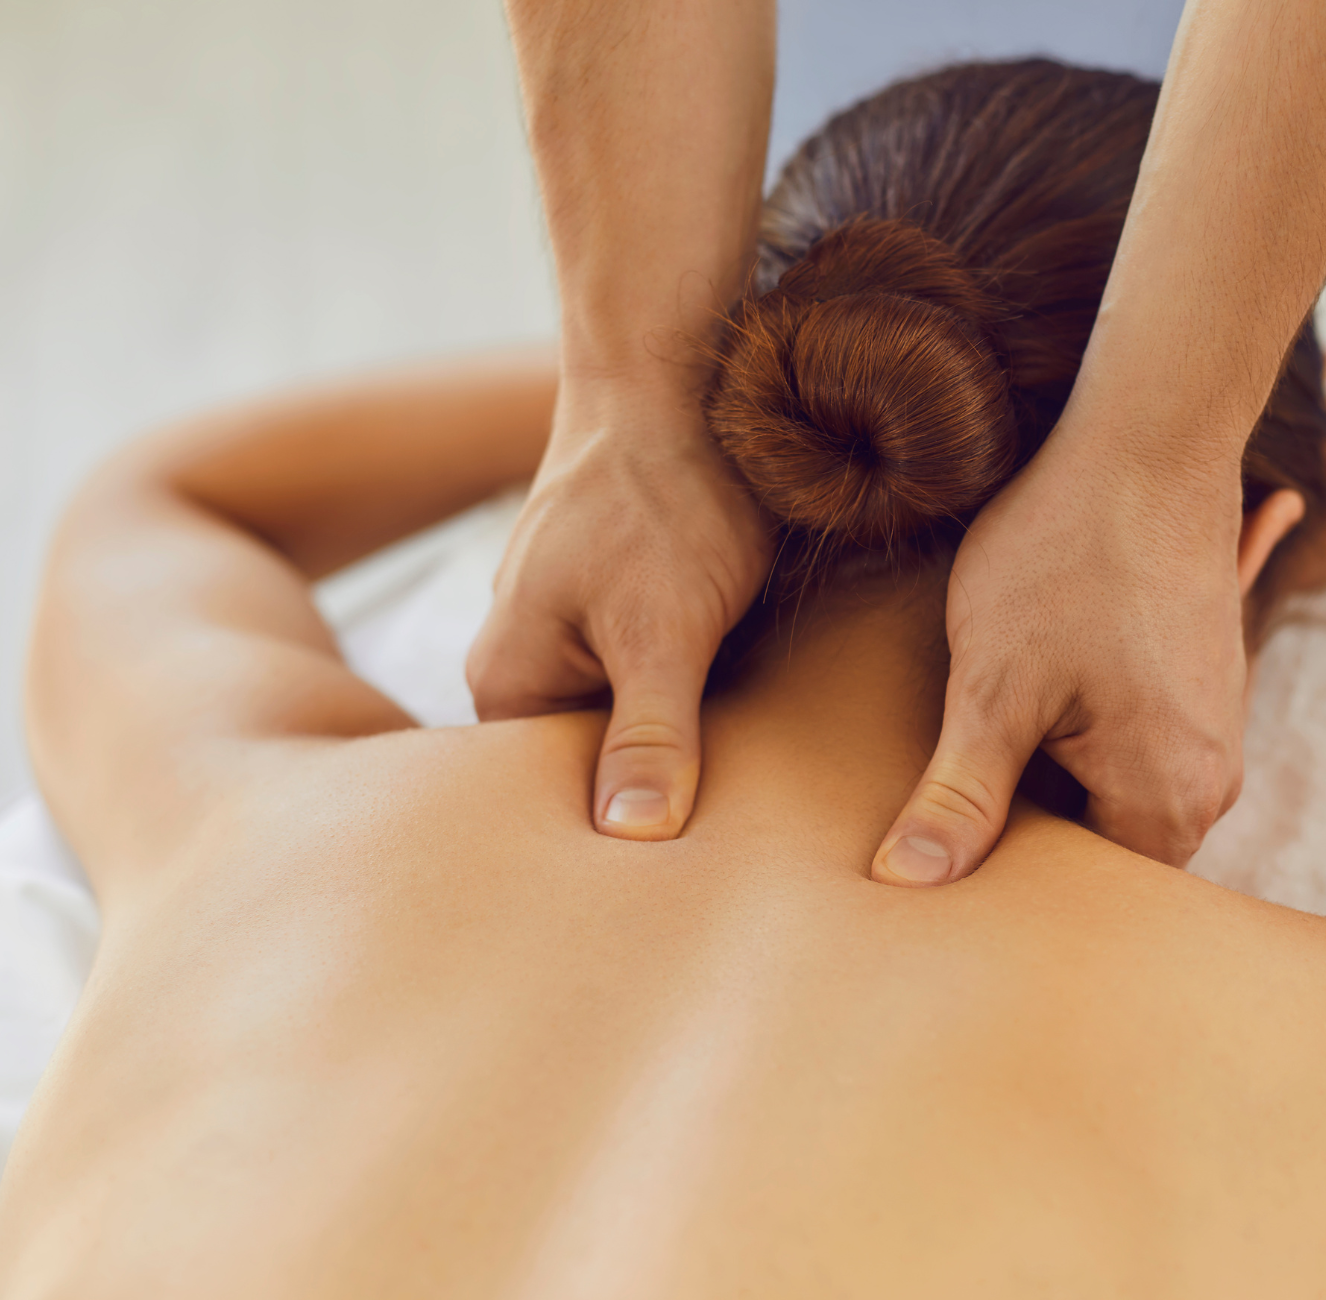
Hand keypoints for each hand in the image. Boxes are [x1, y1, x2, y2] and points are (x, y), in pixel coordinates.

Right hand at [467, 379, 769, 837]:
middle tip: (733, 848)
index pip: (551, 804)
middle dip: (659, 797)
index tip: (688, 877)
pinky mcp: (630, 612)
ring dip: (690, 748)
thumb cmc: (663, 497)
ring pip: (636, 726)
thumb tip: (632, 837)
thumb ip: (651, 733)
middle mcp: (527, 665)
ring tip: (753, 797)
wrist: (680, 380)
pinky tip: (757, 722)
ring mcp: (577, 635)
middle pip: (593, 770)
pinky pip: (663, 683)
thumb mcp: (662, 628)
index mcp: (507, 682)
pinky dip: (706, 701)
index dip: (619, 844)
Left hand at [871, 436, 1256, 882]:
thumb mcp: (994, 685)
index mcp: (1170, 799)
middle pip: (1103, 845)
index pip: (1083, 894)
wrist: (1151, 437)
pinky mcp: (1202, 678)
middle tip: (955, 788)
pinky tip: (1039, 678)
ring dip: (1052, 768)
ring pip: (1114, 786)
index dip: (1007, 879)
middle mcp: (1212, 776)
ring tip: (991, 724)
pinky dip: (1080, 725)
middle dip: (1030, 824)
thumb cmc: (1067, 555)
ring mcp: (1215, 724)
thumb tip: (904, 883)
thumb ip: (959, 795)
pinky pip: (1136, 737)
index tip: (949, 846)